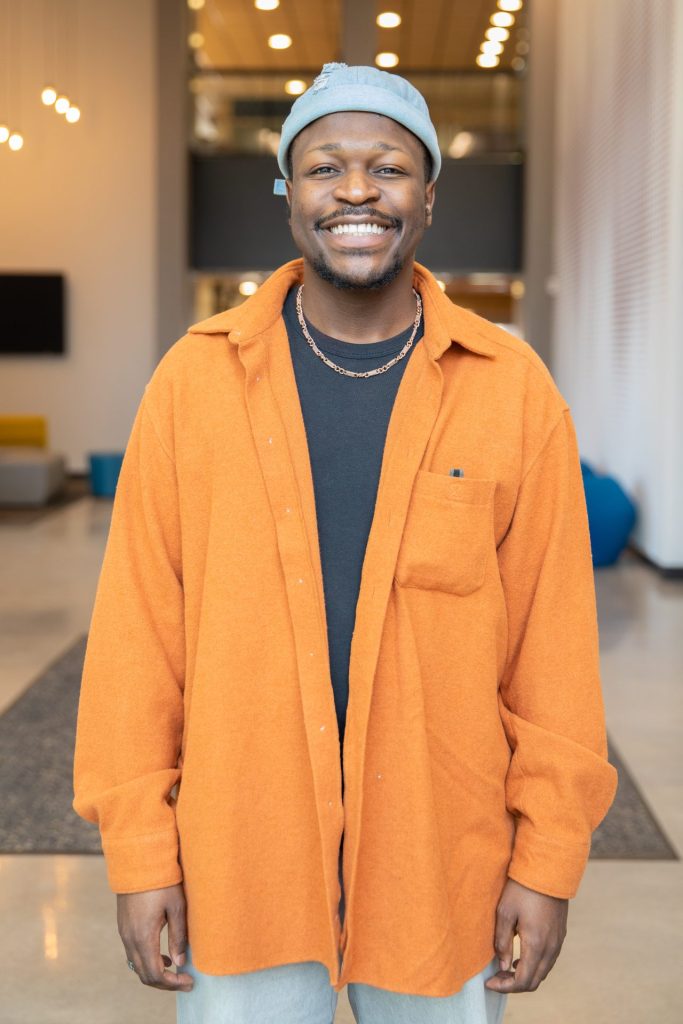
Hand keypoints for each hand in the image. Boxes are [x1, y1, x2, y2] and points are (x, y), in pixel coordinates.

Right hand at [117, 882, 193, 991]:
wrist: (137, 860)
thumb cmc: (161, 880)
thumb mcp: (176, 906)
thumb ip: (179, 935)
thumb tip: (180, 962)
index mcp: (143, 936)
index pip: (155, 974)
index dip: (172, 983)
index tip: (189, 981)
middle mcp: (130, 939)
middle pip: (144, 975)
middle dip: (165, 983)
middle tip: (184, 981)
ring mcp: (124, 933)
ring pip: (137, 966)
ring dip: (155, 973)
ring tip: (175, 970)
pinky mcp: (124, 926)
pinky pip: (133, 953)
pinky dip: (147, 961)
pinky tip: (163, 955)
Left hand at [484, 877, 567, 992]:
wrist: (548, 869)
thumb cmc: (522, 888)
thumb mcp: (504, 912)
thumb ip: (502, 942)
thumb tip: (502, 966)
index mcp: (536, 944)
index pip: (523, 981)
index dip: (505, 987)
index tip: (490, 982)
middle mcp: (551, 948)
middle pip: (534, 981)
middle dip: (514, 984)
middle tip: (496, 977)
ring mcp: (558, 942)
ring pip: (543, 972)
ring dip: (525, 975)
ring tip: (505, 968)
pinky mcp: (560, 934)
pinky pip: (548, 960)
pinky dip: (535, 966)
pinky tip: (521, 957)